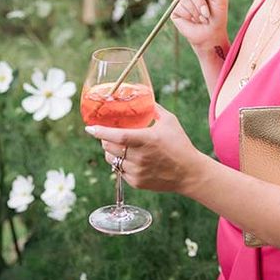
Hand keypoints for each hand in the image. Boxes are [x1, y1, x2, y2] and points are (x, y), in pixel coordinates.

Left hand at [86, 104, 203, 192]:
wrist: (189, 173)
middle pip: (109, 147)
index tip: (89, 128)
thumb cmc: (180, 144)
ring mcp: (137, 171)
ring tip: (119, 146)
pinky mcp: (136, 182)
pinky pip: (119, 171)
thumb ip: (155, 109)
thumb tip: (145, 97)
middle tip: (107, 134)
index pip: (117, 136)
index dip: (101, 132)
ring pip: (112, 160)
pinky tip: (130, 159)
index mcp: (146, 139)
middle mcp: (139, 157)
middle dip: (104, 139)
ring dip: (111, 151)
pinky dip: (120, 163)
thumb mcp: (170, 122)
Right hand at [171, 0, 228, 51]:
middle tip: (207, 13)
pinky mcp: (176, 11)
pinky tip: (194, 21)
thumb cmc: (218, 16)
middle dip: (199, 1)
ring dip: (196, 10)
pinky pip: (179, 7)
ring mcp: (183, 1)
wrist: (211, 35)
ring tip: (202, 19)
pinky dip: (189, 15)